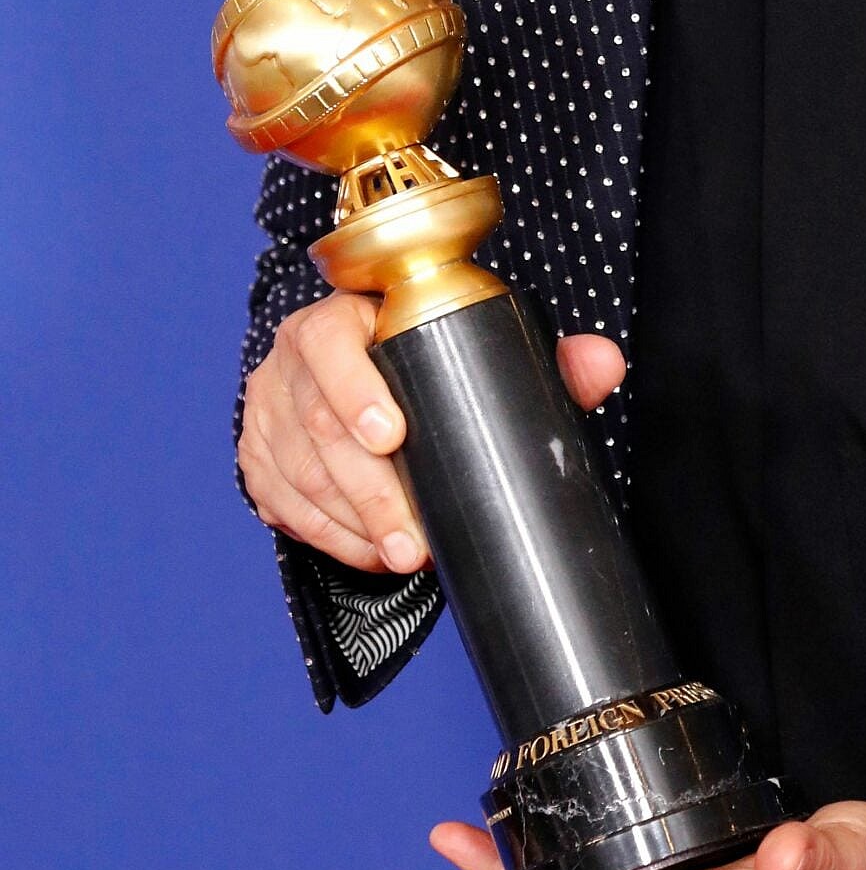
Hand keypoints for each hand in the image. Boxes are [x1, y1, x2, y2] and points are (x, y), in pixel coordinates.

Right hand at [240, 302, 625, 577]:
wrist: (362, 377)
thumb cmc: (434, 362)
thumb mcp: (479, 351)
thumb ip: (546, 358)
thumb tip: (604, 363)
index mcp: (346, 313)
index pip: (331, 339)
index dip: (354, 388)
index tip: (392, 435)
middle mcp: (294, 356)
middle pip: (319, 422)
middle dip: (370, 490)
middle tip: (414, 540)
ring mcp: (269, 407)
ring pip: (301, 470)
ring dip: (352, 522)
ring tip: (403, 556)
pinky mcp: (257, 454)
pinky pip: (283, 502)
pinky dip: (329, 534)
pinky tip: (369, 552)